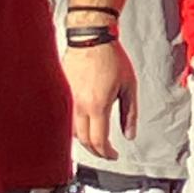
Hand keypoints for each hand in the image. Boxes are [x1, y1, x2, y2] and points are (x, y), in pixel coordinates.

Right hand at [62, 39, 136, 159]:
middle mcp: (79, 105)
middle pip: (84, 140)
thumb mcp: (129, 86)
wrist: (91, 37)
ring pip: (73, 131)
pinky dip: (77, 126)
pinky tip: (85, 124)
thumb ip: (130, 113)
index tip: (114, 155)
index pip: (98, 141)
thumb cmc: (110, 56)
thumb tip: (130, 133)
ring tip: (97, 140)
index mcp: (96, 105)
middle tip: (107, 151)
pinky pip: (68, 117)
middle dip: (96, 150)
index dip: (107, 153)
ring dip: (86, 139)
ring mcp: (69, 99)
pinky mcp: (63, 92)